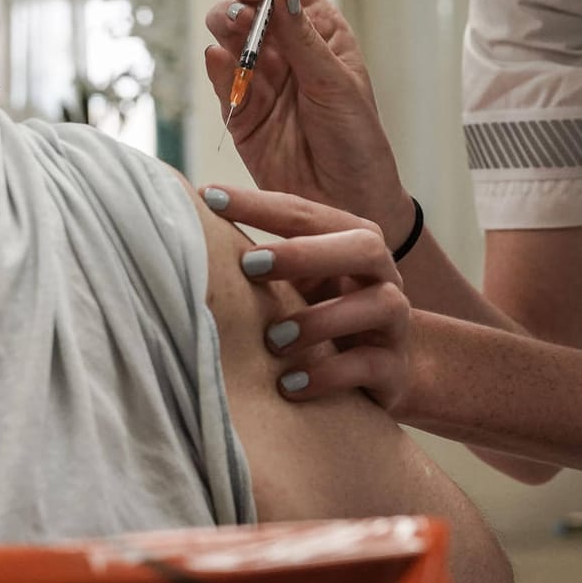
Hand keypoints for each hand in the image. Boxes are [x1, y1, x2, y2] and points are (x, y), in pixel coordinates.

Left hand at [204, 184, 409, 409]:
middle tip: (249, 265)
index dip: (258, 205)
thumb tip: (187, 232)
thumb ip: (261, 260)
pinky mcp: (394, 370)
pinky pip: (371, 366)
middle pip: (364, 245)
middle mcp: (381, 275)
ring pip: (379, 304)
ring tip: (272, 340)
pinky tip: (289, 384)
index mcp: (351, 242)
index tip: (209, 198)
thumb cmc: (321, 317)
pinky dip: (328, 375)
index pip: (307, 214)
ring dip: (320, 320)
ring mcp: (393, 323)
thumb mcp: (296, 284)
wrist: (380, 374)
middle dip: (306, 253)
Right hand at [205, 0, 411, 242]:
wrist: (347, 202)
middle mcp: (285, 46)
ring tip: (239, 28)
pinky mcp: (237, 109)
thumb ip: (304, 38)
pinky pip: (219, 74)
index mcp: (318, 29)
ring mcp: (258, 75)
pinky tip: (224, 58)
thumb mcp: (339, 83)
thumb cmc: (358, 140)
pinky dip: (217, 61)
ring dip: (227, 20)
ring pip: (225, 30)